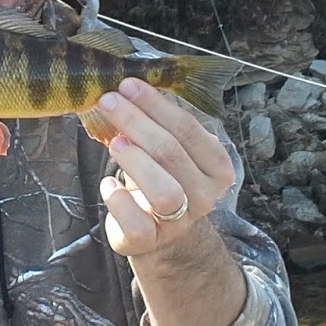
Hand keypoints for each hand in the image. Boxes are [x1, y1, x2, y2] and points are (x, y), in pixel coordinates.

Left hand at [95, 77, 235, 262]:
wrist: (157, 229)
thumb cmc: (162, 177)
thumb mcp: (172, 149)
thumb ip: (161, 123)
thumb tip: (128, 87)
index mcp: (217, 167)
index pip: (188, 129)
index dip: (156, 104)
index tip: (128, 84)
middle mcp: (205, 196)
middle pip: (171, 153)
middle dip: (136, 121)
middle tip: (108, 100)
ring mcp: (180, 222)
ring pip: (164, 190)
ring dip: (135, 160)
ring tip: (113, 141)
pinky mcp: (149, 241)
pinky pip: (136, 222)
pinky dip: (118, 200)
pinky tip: (108, 184)